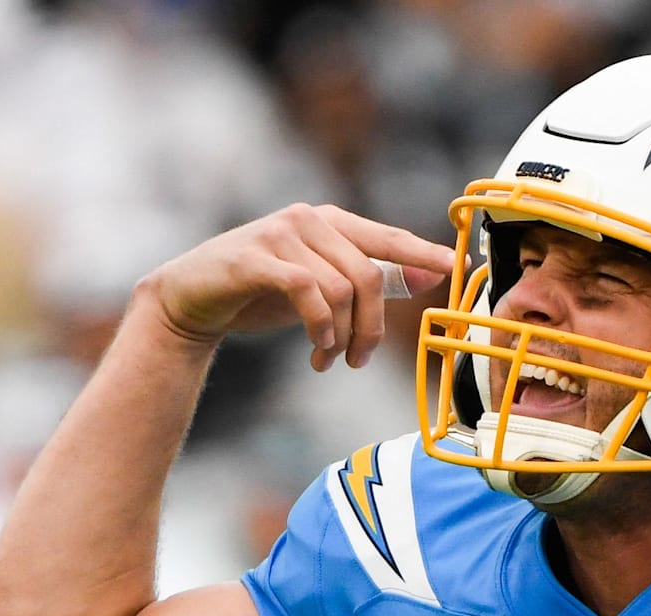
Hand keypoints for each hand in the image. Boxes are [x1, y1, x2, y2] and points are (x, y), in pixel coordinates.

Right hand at [142, 203, 454, 369]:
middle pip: (368, 275)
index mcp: (331, 222)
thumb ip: (370, 279)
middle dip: (371, 327)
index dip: (423, 253)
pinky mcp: (254, 257)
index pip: (389, 237)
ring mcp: (280, 234)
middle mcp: (309, 219)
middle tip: (359, 361)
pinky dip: (320, 327)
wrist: (192, 300)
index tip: (458, 268)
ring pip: (339, 289)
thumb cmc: (261, 293)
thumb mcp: (322, 288)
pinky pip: (307, 291)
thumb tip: (425, 278)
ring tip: (328, 358)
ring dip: (341, 337)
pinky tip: (316, 348)